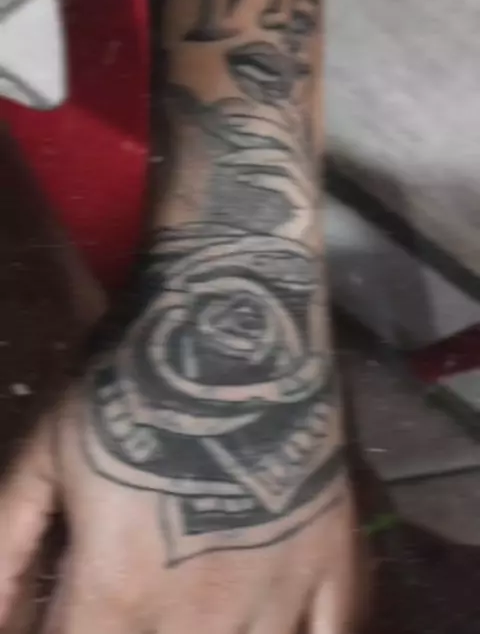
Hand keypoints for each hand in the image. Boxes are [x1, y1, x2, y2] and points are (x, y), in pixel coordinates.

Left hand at [0, 381, 357, 633]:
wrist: (234, 331)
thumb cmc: (133, 385)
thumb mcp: (48, 454)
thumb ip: (7, 541)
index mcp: (118, 593)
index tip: (78, 610)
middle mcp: (198, 618)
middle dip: (137, 632)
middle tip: (134, 598)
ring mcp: (275, 595)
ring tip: (192, 610)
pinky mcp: (331, 562)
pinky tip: (273, 624)